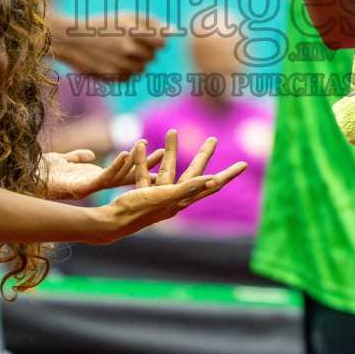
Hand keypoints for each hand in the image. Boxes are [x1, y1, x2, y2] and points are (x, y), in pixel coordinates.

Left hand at [41, 146, 160, 200]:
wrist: (25, 178)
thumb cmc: (42, 171)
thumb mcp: (64, 160)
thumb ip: (78, 157)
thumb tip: (90, 154)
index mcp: (94, 179)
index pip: (124, 173)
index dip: (141, 166)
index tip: (160, 158)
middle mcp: (95, 185)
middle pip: (129, 177)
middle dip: (149, 167)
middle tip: (168, 157)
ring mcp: (90, 187)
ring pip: (120, 177)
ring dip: (137, 164)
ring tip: (154, 152)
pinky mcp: (82, 187)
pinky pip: (104, 178)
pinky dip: (115, 166)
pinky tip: (125, 155)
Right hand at [47, 9, 172, 80]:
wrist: (71, 40)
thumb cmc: (103, 25)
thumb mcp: (126, 16)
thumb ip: (152, 22)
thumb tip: (175, 32)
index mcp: (132, 30)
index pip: (162, 42)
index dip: (156, 40)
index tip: (146, 37)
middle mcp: (127, 49)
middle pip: (152, 56)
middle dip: (144, 50)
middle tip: (126, 42)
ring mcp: (120, 65)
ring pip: (142, 68)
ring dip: (135, 62)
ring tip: (118, 52)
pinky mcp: (113, 78)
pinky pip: (129, 77)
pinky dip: (124, 71)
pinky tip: (111, 61)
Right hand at [89, 129, 246, 243]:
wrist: (111, 222)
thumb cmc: (139, 210)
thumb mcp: (166, 197)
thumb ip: (189, 188)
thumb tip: (215, 180)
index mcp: (184, 198)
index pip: (213, 184)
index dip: (228, 174)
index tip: (243, 164)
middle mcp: (174, 197)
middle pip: (195, 171)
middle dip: (203, 155)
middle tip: (213, 139)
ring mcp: (158, 194)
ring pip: (168, 167)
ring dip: (170, 150)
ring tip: (172, 131)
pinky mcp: (142, 191)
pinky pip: (145, 171)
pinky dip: (144, 159)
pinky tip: (142, 145)